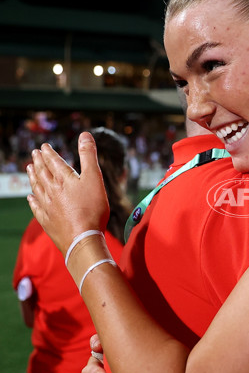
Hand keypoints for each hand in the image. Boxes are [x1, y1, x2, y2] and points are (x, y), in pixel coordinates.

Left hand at [27, 132, 109, 255]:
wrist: (82, 238)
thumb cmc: (92, 209)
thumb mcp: (95, 178)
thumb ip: (89, 155)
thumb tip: (85, 134)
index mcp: (63, 179)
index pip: (53, 162)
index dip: (49, 153)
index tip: (44, 147)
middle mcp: (52, 191)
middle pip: (42, 173)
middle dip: (38, 162)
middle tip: (34, 154)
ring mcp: (47, 206)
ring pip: (37, 187)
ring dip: (33, 177)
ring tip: (29, 169)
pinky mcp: (47, 221)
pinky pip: (36, 207)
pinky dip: (32, 200)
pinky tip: (30, 197)